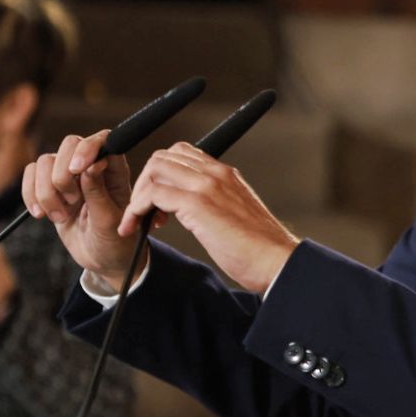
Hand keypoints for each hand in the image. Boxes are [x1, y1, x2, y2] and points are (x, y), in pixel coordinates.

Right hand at [22, 131, 139, 289]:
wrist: (102, 260)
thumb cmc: (115, 241)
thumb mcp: (109, 221)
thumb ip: (98, 193)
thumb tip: (92, 165)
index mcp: (114, 170)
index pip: (102, 140)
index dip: (87, 148)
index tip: (76, 170)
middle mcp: (91, 166)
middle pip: (69, 144)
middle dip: (62, 175)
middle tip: (72, 203)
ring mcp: (69, 176)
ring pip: (45, 162)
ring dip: (46, 192)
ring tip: (60, 217)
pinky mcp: (50, 187)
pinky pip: (31, 174)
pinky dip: (30, 194)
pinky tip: (40, 214)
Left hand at [121, 142, 298, 292]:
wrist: (276, 262)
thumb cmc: (258, 248)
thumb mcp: (235, 214)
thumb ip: (216, 203)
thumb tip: (196, 212)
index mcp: (225, 174)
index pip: (182, 154)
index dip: (162, 175)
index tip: (159, 205)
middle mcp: (215, 173)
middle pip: (163, 157)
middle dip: (145, 182)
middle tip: (145, 213)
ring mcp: (206, 185)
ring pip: (155, 170)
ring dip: (139, 195)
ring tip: (140, 221)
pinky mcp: (197, 203)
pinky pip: (154, 193)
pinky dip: (139, 208)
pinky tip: (141, 227)